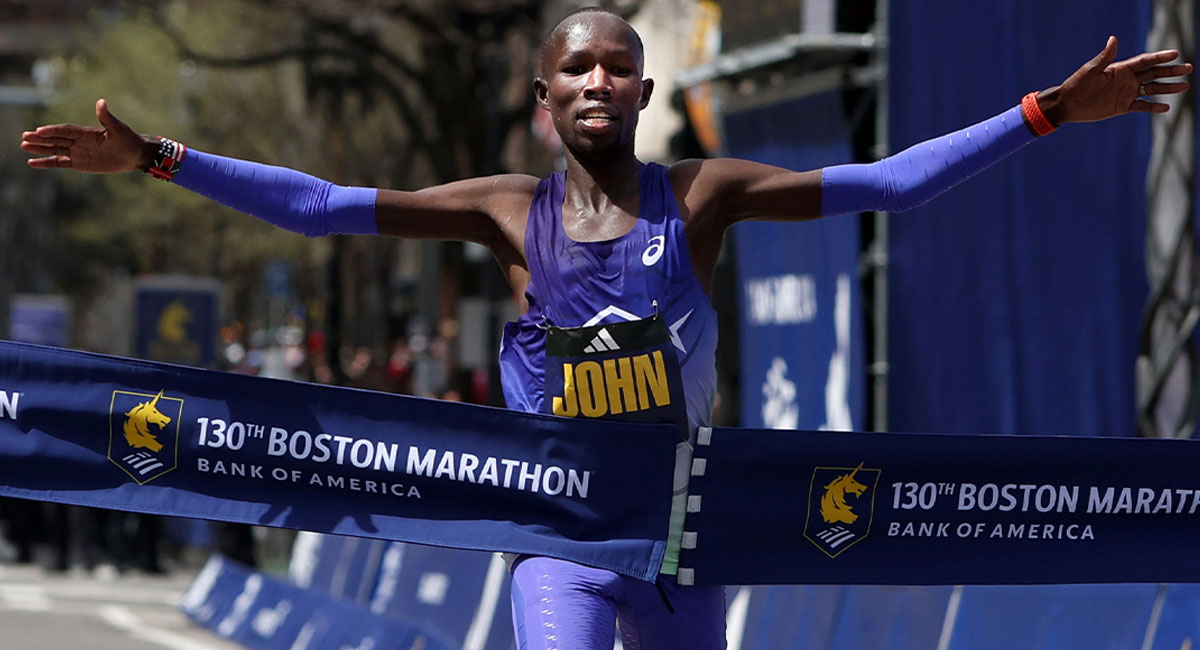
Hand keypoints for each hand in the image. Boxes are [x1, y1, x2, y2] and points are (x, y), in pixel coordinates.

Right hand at [21, 99, 154, 172]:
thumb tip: (101, 102)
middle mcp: (78, 141)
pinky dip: (46, 163)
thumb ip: (107, 117)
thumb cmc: (128, 140)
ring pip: (54, 150)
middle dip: (40, 138)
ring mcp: (77, 152)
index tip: (39, 131)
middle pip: (55, 139)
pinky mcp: (78, 163)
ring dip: (39, 148)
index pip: (65, 130)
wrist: (134, 154)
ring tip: (24, 145)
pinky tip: (32, 162)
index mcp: (85, 132)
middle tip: (24, 137)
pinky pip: (59, 163)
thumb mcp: (119, 129)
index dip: (53, 131)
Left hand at [1037, 36, 1191, 125]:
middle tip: (1188, 68)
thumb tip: (1113, 39)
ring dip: (1167, 88)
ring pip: (1152, 89)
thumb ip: (1105, 57)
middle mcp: (1127, 79)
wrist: (1067, 105)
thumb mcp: (1091, 71)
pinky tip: (1166, 107)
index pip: (1145, 61)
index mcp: (1121, 68)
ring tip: (1184, 86)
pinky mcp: (1123, 106)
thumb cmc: (1076, 85)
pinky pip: (1142, 106)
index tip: (1175, 54)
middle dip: (1170, 71)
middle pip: (1153, 73)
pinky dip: (1153, 107)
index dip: (1160, 57)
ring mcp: (1126, 92)